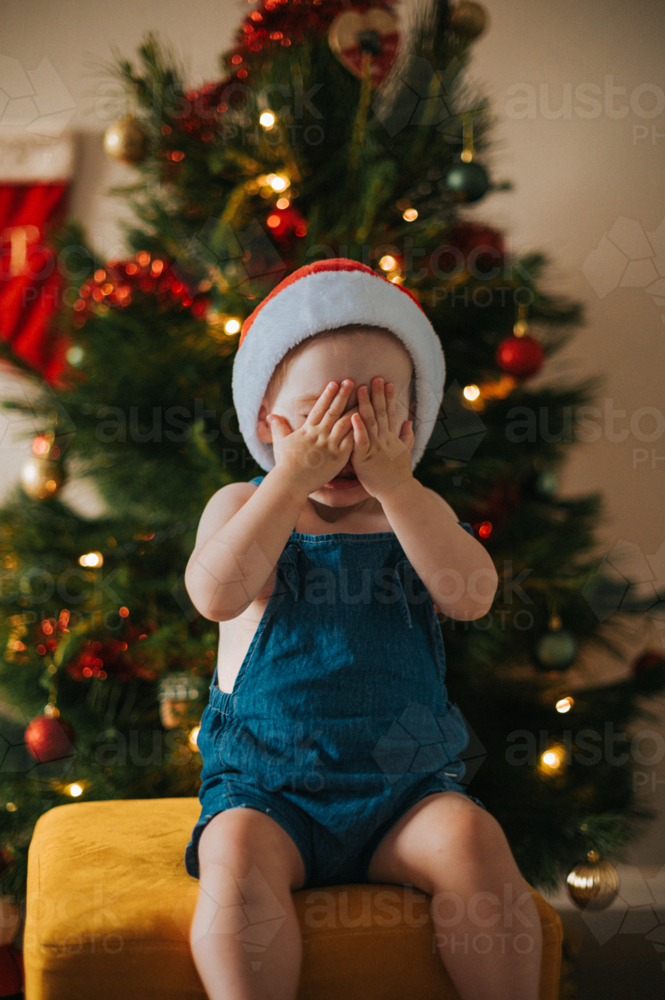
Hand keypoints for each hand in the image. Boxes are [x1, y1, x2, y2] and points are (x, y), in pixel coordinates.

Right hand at [267, 380, 357, 495]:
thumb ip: (278, 428)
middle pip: (334, 411)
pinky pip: (351, 441)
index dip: (327, 394)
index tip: (334, 382)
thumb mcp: (280, 443)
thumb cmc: (285, 465)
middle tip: (351, 381)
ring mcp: (330, 445)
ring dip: (355, 410)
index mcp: (308, 430)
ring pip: (345, 423)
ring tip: (365, 399)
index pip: (319, 408)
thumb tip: (270, 416)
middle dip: (342, 395)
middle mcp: (320, 434)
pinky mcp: (339, 457)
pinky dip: (359, 431)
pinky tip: (368, 422)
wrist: (291, 482)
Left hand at [349, 377, 414, 499]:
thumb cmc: (397, 474)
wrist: (396, 491)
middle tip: (375, 377)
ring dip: (366, 405)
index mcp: (391, 437)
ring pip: (370, 422)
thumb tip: (409, 422)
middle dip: (378, 394)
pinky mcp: (365, 458)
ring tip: (361, 389)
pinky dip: (358, 428)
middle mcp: (384, 439)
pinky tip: (354, 416)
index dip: (388, 397)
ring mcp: (375, 447)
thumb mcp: (405, 452)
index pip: (390, 413)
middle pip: (380, 413)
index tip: (388, 382)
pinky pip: (361, 441)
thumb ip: (406, 436)